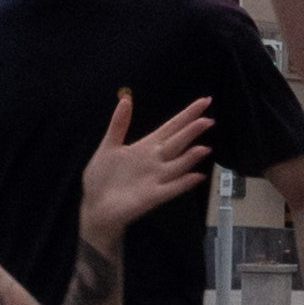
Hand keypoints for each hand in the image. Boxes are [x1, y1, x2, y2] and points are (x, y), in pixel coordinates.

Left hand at [77, 93, 213, 239]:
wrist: (94, 206)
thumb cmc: (102, 178)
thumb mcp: (108, 146)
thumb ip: (119, 124)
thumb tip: (126, 98)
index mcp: (146, 147)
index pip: (172, 127)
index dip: (187, 114)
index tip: (204, 101)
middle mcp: (155, 161)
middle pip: (178, 142)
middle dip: (192, 131)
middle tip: (208, 120)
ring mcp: (156, 179)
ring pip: (178, 165)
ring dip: (191, 157)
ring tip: (204, 148)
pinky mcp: (152, 196)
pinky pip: (171, 188)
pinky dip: (184, 183)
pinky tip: (197, 176)